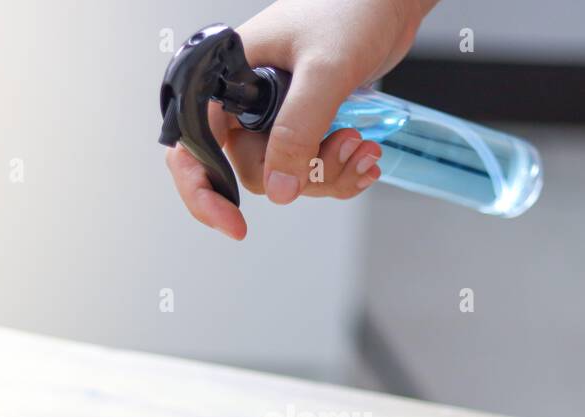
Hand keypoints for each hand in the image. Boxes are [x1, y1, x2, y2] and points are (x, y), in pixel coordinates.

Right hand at [165, 0, 428, 238]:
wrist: (391, 0)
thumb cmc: (352, 9)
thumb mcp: (324, 71)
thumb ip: (297, 130)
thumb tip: (279, 191)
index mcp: (227, 80)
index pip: (193, 146)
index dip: (204, 191)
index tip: (233, 224)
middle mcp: (246, 101)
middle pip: (255, 171)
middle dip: (304, 174)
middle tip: (346, 145)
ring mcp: (278, 115)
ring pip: (289, 177)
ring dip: (330, 173)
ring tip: (364, 145)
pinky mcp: (307, 124)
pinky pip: (313, 169)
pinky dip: (341, 172)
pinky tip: (366, 157)